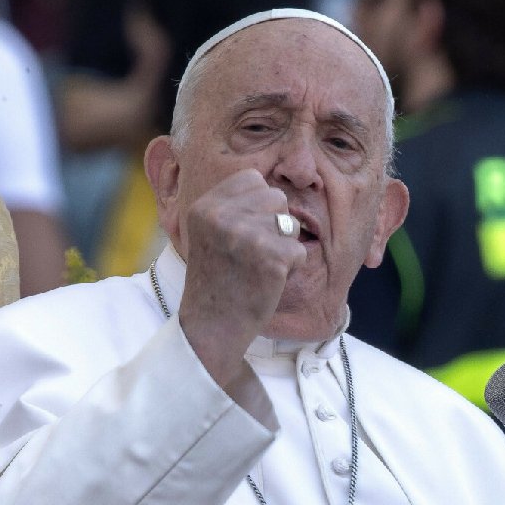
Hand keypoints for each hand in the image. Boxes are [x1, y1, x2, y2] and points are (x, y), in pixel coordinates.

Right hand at [179, 168, 304, 384]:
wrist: (212, 326)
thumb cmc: (217, 280)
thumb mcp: (209, 233)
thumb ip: (232, 206)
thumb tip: (270, 186)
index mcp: (205, 206)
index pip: (252, 178)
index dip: (259, 205)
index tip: (246, 233)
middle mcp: (222, 216)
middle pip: (276, 197)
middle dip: (274, 224)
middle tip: (254, 254)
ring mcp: (246, 235)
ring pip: (290, 222)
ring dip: (283, 245)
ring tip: (260, 266)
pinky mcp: (270, 257)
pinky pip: (299, 250)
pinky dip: (291, 268)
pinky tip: (268, 281)